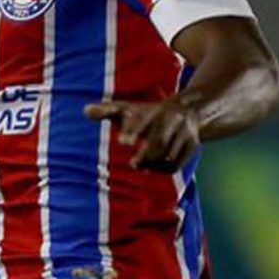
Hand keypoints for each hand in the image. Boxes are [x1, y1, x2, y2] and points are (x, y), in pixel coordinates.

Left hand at [85, 97, 200, 171]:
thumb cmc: (147, 114)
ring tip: (140, 164)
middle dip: (145, 156)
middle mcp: (171, 119)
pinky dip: (164, 169)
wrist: (188, 109)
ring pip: (168, 155)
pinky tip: (155, 167)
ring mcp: (184, 132)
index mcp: (152, 110)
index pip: (142, 120)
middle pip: (159, 142)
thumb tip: (85, 111)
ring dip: (153, 165)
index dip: (132, 130)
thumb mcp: (128, 109)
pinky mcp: (193, 144)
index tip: (122, 142)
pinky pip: (177, 164)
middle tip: (133, 164)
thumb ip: (106, 111)